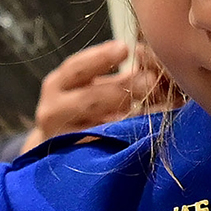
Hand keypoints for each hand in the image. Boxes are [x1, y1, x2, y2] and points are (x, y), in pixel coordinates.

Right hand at [29, 40, 175, 143]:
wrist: (60, 151)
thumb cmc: (83, 111)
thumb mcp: (92, 87)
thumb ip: (118, 75)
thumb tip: (150, 57)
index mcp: (56, 85)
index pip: (76, 68)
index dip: (100, 58)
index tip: (125, 49)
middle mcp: (52, 112)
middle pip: (90, 99)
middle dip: (124, 88)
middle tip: (153, 81)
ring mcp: (63, 139)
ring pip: (99, 127)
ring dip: (132, 117)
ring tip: (158, 107)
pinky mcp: (75, 161)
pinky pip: (104, 149)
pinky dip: (127, 139)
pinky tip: (148, 133)